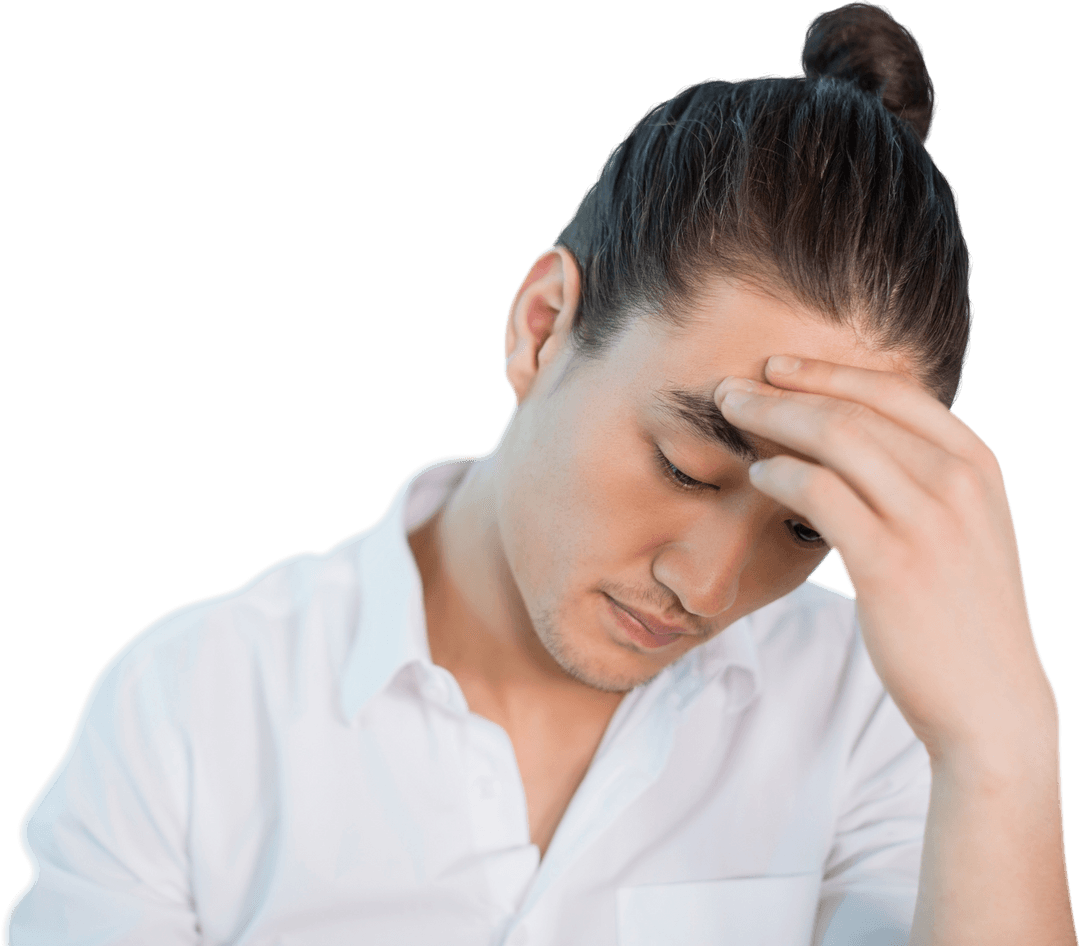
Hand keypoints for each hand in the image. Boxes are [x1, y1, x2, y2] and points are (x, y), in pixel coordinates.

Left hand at [714, 357, 1058, 765]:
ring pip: (833, 437)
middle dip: (784, 390)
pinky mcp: (890, 561)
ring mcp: (926, 519)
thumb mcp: (960, 530)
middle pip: (854, 408)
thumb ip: (918, 481)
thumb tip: (846, 443)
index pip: (894, 391)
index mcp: (976, 465)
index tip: (778, 366)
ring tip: (730, 416)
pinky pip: (819, 492)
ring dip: (771, 419)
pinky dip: (779, 474)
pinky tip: (756, 475)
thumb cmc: (962, 614)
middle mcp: (957, 481)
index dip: (827, 372)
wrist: (992, 702)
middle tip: (732, 388)